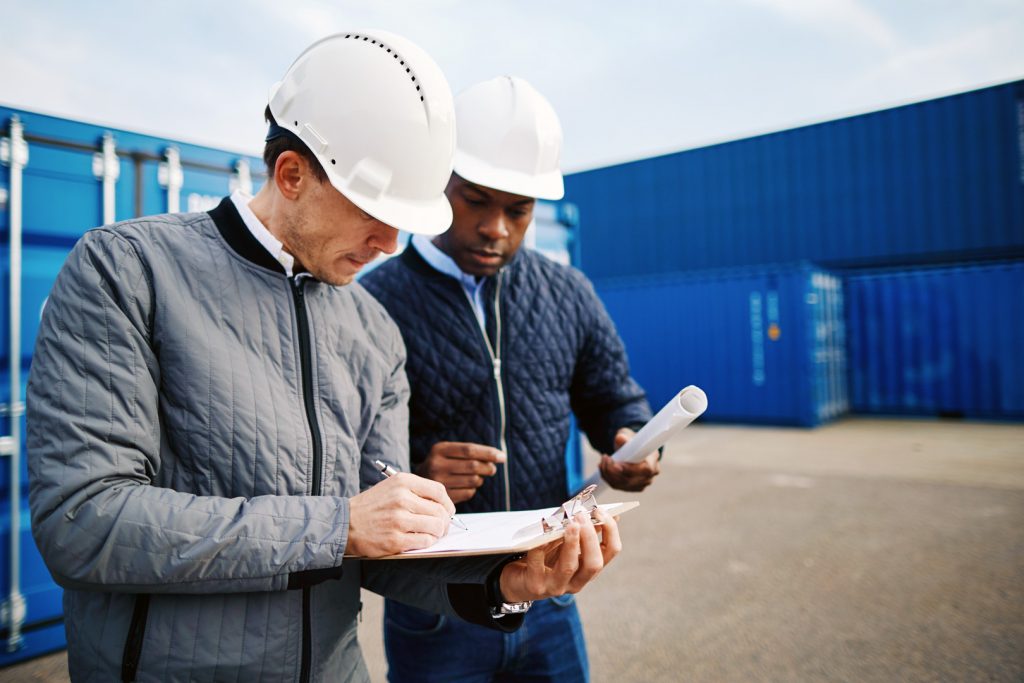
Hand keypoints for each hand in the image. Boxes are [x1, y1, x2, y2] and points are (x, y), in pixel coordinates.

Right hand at [345, 472, 454, 556]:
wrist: (345, 523)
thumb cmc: (372, 506)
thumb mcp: (393, 487)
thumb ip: (417, 492)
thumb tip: (444, 506)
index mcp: (403, 482)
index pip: (439, 491)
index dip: (448, 504)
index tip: (447, 512)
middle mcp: (402, 498)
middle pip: (440, 511)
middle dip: (444, 522)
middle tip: (440, 527)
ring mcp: (398, 520)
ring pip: (436, 527)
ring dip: (437, 533)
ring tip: (430, 534)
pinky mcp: (395, 539)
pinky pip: (425, 542)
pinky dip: (427, 543)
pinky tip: (419, 540)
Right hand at [416, 441, 505, 503]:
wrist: (417, 482)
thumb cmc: (442, 464)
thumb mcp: (449, 452)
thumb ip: (470, 452)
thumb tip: (498, 457)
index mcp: (439, 449)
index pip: (469, 450)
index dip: (488, 453)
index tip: (502, 457)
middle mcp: (436, 465)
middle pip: (473, 466)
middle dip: (488, 467)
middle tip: (492, 469)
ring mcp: (439, 482)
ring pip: (473, 480)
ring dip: (480, 479)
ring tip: (476, 477)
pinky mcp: (443, 497)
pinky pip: (469, 493)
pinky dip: (473, 489)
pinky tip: (466, 486)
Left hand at [498, 508, 621, 602]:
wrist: (517, 580)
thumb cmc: (545, 558)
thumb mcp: (565, 545)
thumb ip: (581, 533)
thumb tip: (601, 512)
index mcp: (588, 569)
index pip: (610, 551)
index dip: (610, 531)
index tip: (602, 511)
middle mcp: (576, 582)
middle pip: (594, 564)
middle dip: (590, 538)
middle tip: (582, 516)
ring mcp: (556, 586)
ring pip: (569, 566)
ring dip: (571, 543)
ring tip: (569, 524)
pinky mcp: (535, 585)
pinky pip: (538, 562)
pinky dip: (541, 545)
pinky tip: (542, 533)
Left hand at [598, 427, 659, 491]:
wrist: (634, 449)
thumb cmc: (633, 442)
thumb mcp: (629, 436)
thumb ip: (625, 438)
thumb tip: (620, 438)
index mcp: (653, 461)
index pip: (645, 470)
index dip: (630, 469)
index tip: (616, 464)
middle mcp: (649, 476)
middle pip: (631, 479)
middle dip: (613, 471)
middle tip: (605, 458)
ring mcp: (641, 484)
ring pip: (621, 484)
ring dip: (608, 473)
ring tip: (602, 461)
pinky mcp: (631, 488)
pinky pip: (617, 485)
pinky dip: (607, 477)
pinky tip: (602, 467)